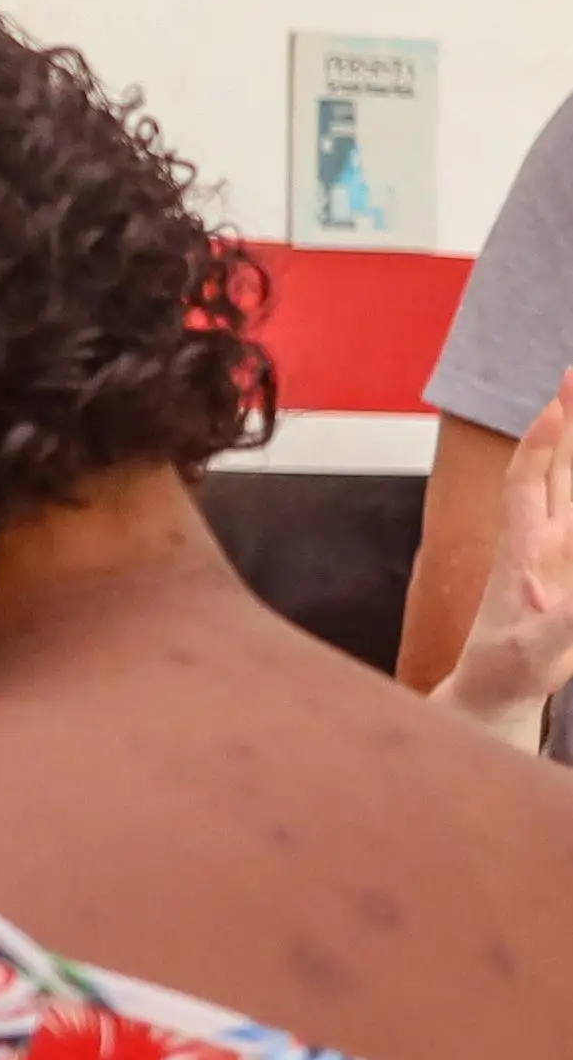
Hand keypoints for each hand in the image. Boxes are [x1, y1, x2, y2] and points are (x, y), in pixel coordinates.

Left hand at [435, 367, 572, 749]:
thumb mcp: (537, 650)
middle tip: (572, 372)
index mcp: (524, 552)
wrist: (493, 687)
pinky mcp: (566, 562)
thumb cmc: (506, 669)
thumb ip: (566, 622)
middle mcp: (537, 538)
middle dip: (565, 419)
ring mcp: (553, 547)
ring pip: (569, 482)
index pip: (529, 484)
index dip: (542, 446)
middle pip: (552, 467)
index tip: (554, 405)